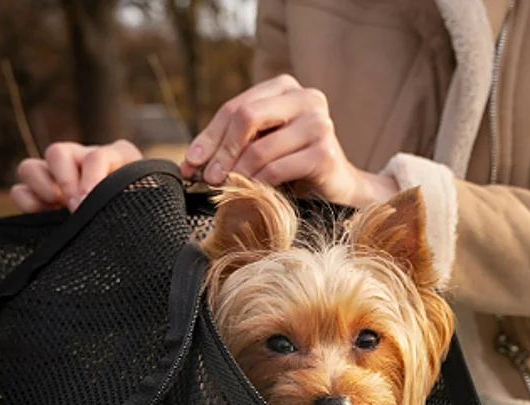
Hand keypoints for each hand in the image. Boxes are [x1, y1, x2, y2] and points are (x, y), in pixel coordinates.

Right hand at [10, 139, 142, 212]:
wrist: (143, 242)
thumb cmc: (146, 216)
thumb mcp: (146, 202)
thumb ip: (133, 195)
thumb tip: (102, 200)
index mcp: (116, 157)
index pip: (97, 156)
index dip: (93, 180)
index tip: (91, 203)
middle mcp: (85, 161)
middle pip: (57, 152)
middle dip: (65, 181)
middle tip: (76, 208)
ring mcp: (61, 179)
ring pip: (31, 166)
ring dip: (41, 186)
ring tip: (56, 207)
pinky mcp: (43, 198)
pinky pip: (19, 191)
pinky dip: (26, 202)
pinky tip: (44, 216)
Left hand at [181, 74, 395, 207]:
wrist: (339, 189)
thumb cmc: (295, 165)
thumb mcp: (262, 145)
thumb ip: (233, 142)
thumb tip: (191, 161)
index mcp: (285, 87)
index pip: (236, 107)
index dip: (209, 136)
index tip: (190, 162)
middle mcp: (306, 97)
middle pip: (246, 117)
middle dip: (221, 151)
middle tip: (208, 178)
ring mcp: (319, 124)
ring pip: (260, 148)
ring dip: (237, 173)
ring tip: (227, 188)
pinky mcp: (325, 153)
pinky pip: (276, 169)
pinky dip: (258, 184)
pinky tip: (252, 193)